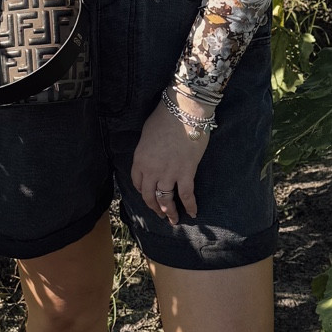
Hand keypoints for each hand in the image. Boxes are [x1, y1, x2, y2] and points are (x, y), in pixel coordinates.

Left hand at [130, 97, 212, 227]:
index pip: (138, 183)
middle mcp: (151, 171)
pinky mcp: (186, 173)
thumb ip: (147, 150)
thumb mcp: (147, 133)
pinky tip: (193, 213)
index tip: (148, 194)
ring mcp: (169, 173)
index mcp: (139, 160)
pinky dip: (190, 206)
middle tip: (159, 214)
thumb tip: (153, 156)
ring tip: (173, 220)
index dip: (143, 191)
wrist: (184, 111)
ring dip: (169, 212)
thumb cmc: (165, 117)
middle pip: (150, 196)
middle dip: (154, 208)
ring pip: (166, 200)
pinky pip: (186, 195)